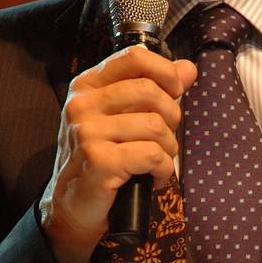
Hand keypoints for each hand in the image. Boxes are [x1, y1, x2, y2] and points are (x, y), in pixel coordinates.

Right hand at [39, 45, 196, 262]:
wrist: (72, 205)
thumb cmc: (101, 159)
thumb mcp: (123, 118)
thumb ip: (155, 90)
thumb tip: (188, 68)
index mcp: (87, 86)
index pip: (134, 57)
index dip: (165, 71)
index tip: (175, 91)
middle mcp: (82, 104)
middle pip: (149, 91)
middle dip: (171, 116)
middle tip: (165, 138)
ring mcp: (87, 132)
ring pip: (154, 126)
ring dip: (168, 148)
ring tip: (158, 161)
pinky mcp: (99, 160)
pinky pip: (152, 155)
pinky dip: (163, 169)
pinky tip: (155, 177)